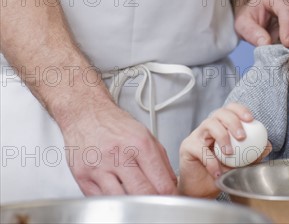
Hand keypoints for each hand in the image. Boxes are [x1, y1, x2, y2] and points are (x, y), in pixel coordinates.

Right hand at [61, 101, 176, 195]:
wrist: (86, 115)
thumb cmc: (116, 125)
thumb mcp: (146, 136)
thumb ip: (162, 162)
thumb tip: (172, 185)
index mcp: (140, 144)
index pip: (161, 182)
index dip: (170, 196)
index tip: (172, 200)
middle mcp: (119, 155)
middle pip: (143, 193)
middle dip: (154, 203)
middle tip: (158, 204)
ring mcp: (100, 168)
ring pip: (122, 201)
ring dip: (134, 205)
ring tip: (139, 202)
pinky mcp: (83, 178)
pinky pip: (102, 200)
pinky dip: (114, 203)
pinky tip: (120, 197)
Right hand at [178, 103, 271, 197]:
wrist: (202, 189)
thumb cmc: (221, 172)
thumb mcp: (240, 163)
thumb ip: (253, 154)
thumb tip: (268, 145)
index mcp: (222, 125)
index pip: (230, 109)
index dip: (240, 110)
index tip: (251, 119)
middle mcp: (208, 127)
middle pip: (220, 113)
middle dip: (233, 121)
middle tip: (242, 136)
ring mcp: (196, 135)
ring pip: (209, 125)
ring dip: (222, 137)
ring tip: (229, 153)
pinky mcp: (187, 147)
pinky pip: (200, 149)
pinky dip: (211, 161)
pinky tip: (217, 171)